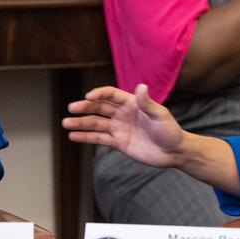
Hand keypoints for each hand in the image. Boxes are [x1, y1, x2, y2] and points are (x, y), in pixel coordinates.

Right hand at [63, 84, 186, 168]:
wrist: (174, 152)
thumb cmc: (170, 130)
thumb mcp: (160, 115)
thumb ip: (147, 103)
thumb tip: (141, 86)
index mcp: (131, 103)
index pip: (110, 95)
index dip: (99, 94)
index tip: (88, 97)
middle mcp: (122, 114)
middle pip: (99, 108)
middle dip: (85, 108)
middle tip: (71, 108)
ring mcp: (119, 128)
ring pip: (96, 124)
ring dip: (81, 123)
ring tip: (65, 123)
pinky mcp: (118, 143)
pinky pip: (99, 138)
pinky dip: (86, 137)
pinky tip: (73, 136)